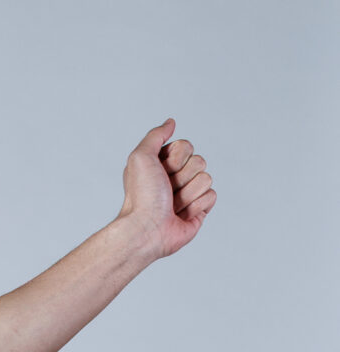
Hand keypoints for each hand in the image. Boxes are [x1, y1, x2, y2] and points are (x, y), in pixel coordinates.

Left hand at [119, 119, 215, 259]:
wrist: (146, 229)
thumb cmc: (141, 196)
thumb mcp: (140, 156)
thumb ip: (155, 135)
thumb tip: (171, 122)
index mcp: (164, 163)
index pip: (187, 146)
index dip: (176, 159)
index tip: (161, 171)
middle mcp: (177, 177)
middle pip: (200, 161)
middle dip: (182, 177)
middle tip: (165, 191)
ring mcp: (189, 193)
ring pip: (206, 178)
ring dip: (187, 193)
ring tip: (170, 205)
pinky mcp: (199, 210)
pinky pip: (212, 196)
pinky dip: (196, 205)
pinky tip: (180, 214)